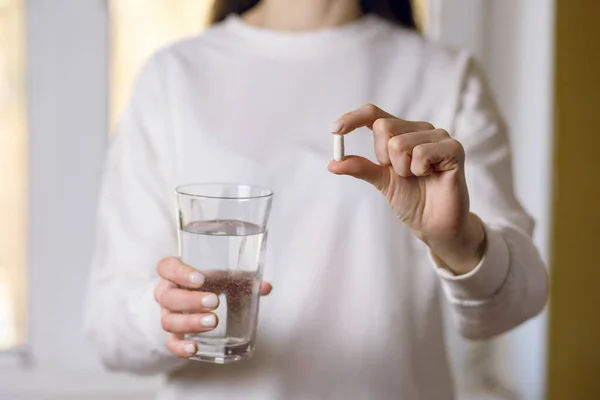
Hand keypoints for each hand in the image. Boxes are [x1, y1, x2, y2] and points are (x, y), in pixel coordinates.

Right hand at [154, 257, 271, 357]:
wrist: (193, 303)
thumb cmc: (209, 284)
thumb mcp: (224, 277)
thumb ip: (243, 279)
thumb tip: (266, 287)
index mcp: (175, 273)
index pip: (166, 267)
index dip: (179, 272)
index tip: (200, 279)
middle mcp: (167, 294)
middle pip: (167, 296)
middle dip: (191, 300)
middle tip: (214, 301)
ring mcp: (168, 315)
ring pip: (168, 321)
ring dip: (190, 322)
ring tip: (212, 322)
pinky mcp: (173, 336)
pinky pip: (171, 344)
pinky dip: (180, 347)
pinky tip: (194, 348)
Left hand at [328, 104, 484, 273]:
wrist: (434, 224)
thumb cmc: (411, 199)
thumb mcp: (381, 181)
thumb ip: (360, 168)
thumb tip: (333, 164)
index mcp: (401, 132)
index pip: (373, 114)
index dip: (352, 118)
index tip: (334, 131)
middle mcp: (419, 129)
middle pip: (383, 127)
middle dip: (383, 158)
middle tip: (400, 174)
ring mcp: (438, 136)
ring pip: (399, 143)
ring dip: (402, 169)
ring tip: (418, 177)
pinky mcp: (453, 148)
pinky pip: (421, 152)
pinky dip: (419, 169)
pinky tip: (431, 176)